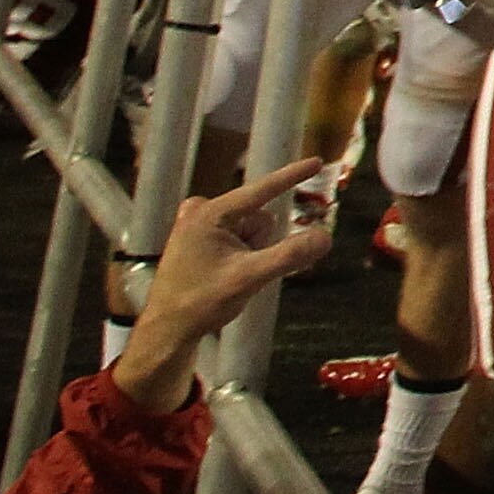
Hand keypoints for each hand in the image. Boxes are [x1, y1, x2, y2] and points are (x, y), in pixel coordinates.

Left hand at [111, 159, 335, 411]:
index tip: (317, 162)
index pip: (261, 190)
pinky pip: (238, 238)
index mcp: (210, 214)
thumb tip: (326, 236)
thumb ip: (289, 255)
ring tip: (231, 279)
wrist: (167, 332)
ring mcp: (197, 226)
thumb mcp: (248, 278)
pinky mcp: (196, 241)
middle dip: (263, 243)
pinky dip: (243, 255)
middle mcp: (202, 213)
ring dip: (253, 252)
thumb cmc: (200, 303)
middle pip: (259, 217)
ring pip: (251, 230)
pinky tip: (226, 276)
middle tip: (243, 273)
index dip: (292, 176)